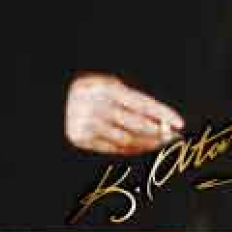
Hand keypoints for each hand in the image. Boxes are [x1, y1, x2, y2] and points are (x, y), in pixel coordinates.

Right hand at [65, 73, 184, 154]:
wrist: (52, 99)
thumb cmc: (86, 89)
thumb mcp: (104, 82)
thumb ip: (127, 97)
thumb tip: (158, 119)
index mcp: (104, 86)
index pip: (140, 103)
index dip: (161, 113)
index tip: (179, 123)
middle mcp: (95, 105)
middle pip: (136, 123)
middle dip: (158, 132)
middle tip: (173, 138)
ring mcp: (87, 123)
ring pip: (126, 139)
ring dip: (147, 143)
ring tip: (161, 144)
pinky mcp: (81, 138)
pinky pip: (112, 148)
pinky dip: (130, 149)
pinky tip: (142, 148)